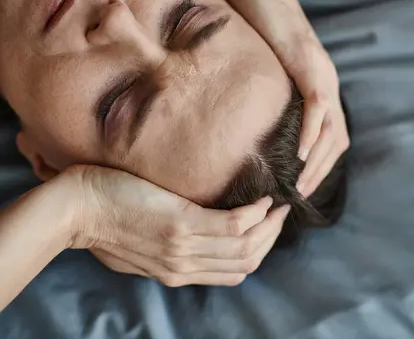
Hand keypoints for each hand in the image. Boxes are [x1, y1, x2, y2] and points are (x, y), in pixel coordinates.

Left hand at [63, 165, 289, 286]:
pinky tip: (259, 199)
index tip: (268, 227)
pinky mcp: (181, 224)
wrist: (74, 210)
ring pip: (246, 245)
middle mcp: (185, 266)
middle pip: (246, 261)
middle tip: (280, 213)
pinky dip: (253, 213)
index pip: (233, 272)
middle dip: (271, 238)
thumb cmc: (101, 223)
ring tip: (276, 204)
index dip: (258, 251)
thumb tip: (192, 239)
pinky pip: (232, 224)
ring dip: (269, 224)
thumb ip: (169, 252)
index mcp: (177, 274)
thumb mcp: (137, 251)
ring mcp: (184, 247)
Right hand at [222, 0, 349, 196]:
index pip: (332, 136)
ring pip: (331, 130)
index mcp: (321, 87)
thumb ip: (276, 95)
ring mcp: (322, 75)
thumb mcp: (271, 70)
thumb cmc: (259, 27)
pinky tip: (301, 156)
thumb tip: (261, 120)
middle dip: (321, 172)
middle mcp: (328, 84)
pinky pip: (317, 108)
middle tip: (301, 197)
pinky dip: (311, 134)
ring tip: (299, 188)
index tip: (303, 186)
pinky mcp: (309, 66)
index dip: (322, 164)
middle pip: (337, 140)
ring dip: (318, 162)